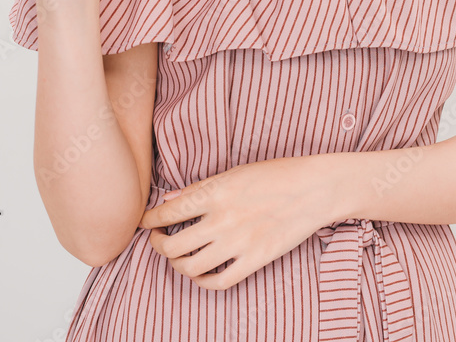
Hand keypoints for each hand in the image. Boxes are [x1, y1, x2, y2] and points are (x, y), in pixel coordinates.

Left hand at [139, 154, 341, 289]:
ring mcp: (238, 243)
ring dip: (177, 265)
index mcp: (215, 193)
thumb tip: (170, 201)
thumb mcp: (234, 173)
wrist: (312, 188)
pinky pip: (218, 282)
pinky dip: (203, 282)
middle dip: (157, 245)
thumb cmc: (274, 174)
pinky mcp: (254, 260)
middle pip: (172, 246)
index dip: (148, 220)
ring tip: (177, 256)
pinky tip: (201, 273)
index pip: (168, 212)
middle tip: (157, 240)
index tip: (143, 222)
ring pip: (190, 268)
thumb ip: (201, 190)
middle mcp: (222, 220)